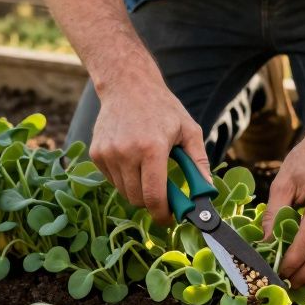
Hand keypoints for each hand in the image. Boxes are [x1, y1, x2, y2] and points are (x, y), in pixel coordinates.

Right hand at [88, 76, 211, 224]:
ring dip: (137, 189)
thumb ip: (199, 162)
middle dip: (151, 202)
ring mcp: (108, 153)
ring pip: (123, 191)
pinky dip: (124, 178)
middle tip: (162, 192)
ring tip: (147, 168)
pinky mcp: (97, 153)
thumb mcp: (189, 130)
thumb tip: (207, 192)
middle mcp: (126, 152)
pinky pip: (112, 179)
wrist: (127, 86)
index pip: (154, 196)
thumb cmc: (162, 108)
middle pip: (136, 199)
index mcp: (152, 148)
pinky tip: (132, 159)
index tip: (168, 218)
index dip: (162, 214)